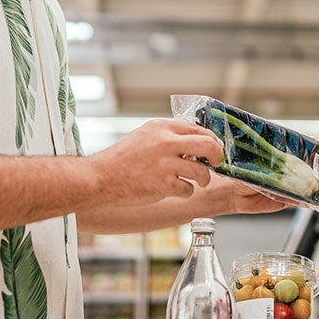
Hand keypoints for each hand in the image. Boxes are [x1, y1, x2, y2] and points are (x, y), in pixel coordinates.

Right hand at [88, 119, 224, 205]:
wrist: (100, 178)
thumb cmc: (122, 159)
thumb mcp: (145, 136)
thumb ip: (168, 136)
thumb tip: (196, 141)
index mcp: (161, 127)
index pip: (198, 128)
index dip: (212, 140)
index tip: (215, 149)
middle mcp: (165, 142)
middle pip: (208, 145)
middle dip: (218, 156)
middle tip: (217, 163)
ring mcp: (165, 164)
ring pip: (201, 171)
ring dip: (204, 178)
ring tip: (198, 181)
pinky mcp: (163, 185)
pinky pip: (188, 189)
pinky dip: (186, 191)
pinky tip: (177, 190)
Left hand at [207, 136, 318, 215]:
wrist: (234, 193)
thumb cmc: (241, 171)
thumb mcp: (253, 158)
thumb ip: (264, 155)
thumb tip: (271, 151)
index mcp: (284, 153)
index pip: (305, 145)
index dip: (316, 143)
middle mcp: (291, 167)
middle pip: (315, 162)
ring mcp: (293, 183)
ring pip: (315, 181)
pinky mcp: (291, 199)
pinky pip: (307, 200)